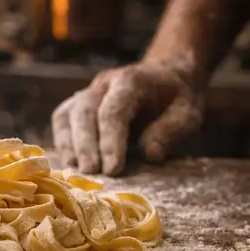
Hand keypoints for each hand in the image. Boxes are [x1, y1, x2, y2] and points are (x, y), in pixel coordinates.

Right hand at [51, 62, 203, 175]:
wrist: (166, 77)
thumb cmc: (176, 99)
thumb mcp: (187, 114)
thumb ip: (170, 131)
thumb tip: (150, 154)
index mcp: (131, 80)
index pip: (113, 111)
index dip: (110, 141)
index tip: (113, 169)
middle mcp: (103, 84)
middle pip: (84, 112)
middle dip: (85, 145)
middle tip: (91, 173)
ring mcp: (87, 92)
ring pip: (67, 115)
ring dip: (69, 145)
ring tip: (77, 171)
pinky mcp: (78, 104)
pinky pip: (61, 121)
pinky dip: (62, 142)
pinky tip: (70, 162)